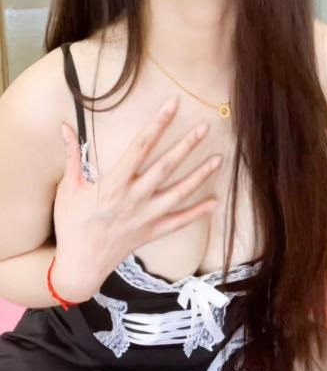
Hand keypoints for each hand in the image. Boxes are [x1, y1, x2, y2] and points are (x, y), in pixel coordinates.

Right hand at [52, 94, 220, 299]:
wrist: (79, 265)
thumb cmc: (71, 224)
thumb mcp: (68, 187)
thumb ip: (71, 155)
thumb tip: (64, 126)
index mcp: (114, 183)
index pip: (141, 146)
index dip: (158, 123)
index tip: (172, 105)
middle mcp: (134, 197)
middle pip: (166, 166)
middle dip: (186, 145)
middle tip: (205, 127)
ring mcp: (146, 216)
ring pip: (179, 193)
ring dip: (200, 175)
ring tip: (218, 159)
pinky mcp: (152, 232)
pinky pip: (180, 221)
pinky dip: (198, 212)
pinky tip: (215, 200)